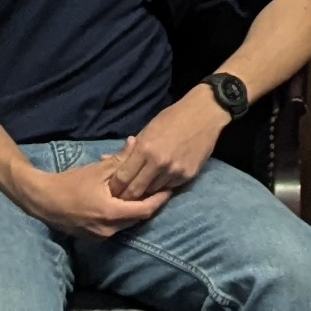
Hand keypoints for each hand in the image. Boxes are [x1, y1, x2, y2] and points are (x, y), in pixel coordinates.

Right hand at [24, 152, 173, 240]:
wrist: (42, 200)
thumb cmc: (69, 183)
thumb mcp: (97, 170)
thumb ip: (120, 159)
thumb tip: (136, 142)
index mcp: (112, 213)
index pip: (145, 210)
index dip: (159, 199)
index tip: (169, 188)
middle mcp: (109, 230)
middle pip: (137, 218)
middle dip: (148, 204)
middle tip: (158, 189)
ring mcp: (100, 237)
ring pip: (126, 224)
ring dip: (134, 210)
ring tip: (142, 195)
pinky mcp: (93, 238)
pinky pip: (114, 227)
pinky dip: (120, 216)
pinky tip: (121, 203)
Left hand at [104, 91, 225, 202]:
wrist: (204, 114)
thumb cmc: (172, 118)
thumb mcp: (147, 130)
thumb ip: (129, 149)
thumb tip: (106, 160)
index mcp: (145, 148)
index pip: (122, 177)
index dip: (115, 186)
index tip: (112, 189)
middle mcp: (159, 163)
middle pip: (135, 190)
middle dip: (127, 195)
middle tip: (123, 196)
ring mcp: (175, 170)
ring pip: (152, 191)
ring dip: (146, 190)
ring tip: (142, 187)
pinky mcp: (188, 175)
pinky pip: (169, 187)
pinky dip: (162, 185)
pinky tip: (161, 178)